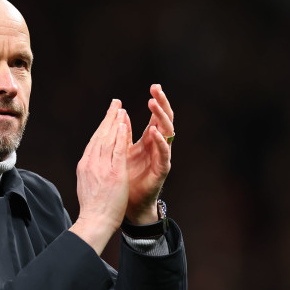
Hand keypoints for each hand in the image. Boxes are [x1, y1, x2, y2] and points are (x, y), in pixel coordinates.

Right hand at [69, 99, 131, 254]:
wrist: (95, 221)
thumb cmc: (93, 209)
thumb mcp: (87, 185)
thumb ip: (91, 172)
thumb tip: (91, 164)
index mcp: (85, 166)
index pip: (94, 142)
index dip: (102, 127)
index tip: (109, 117)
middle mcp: (91, 163)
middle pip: (100, 136)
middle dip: (108, 118)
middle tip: (115, 104)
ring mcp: (101, 167)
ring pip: (108, 139)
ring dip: (115, 122)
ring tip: (121, 108)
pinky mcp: (113, 172)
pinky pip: (117, 149)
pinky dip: (120, 135)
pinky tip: (124, 123)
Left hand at [125, 84, 174, 223]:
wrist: (128, 203)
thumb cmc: (127, 178)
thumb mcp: (123, 150)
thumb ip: (124, 133)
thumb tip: (121, 112)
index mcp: (149, 140)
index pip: (156, 116)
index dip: (157, 101)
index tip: (154, 86)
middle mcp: (158, 146)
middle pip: (165, 120)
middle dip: (162, 104)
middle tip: (157, 89)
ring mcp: (161, 157)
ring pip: (168, 133)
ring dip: (160, 118)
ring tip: (153, 104)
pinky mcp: (161, 170)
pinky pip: (164, 154)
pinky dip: (160, 142)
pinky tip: (154, 132)